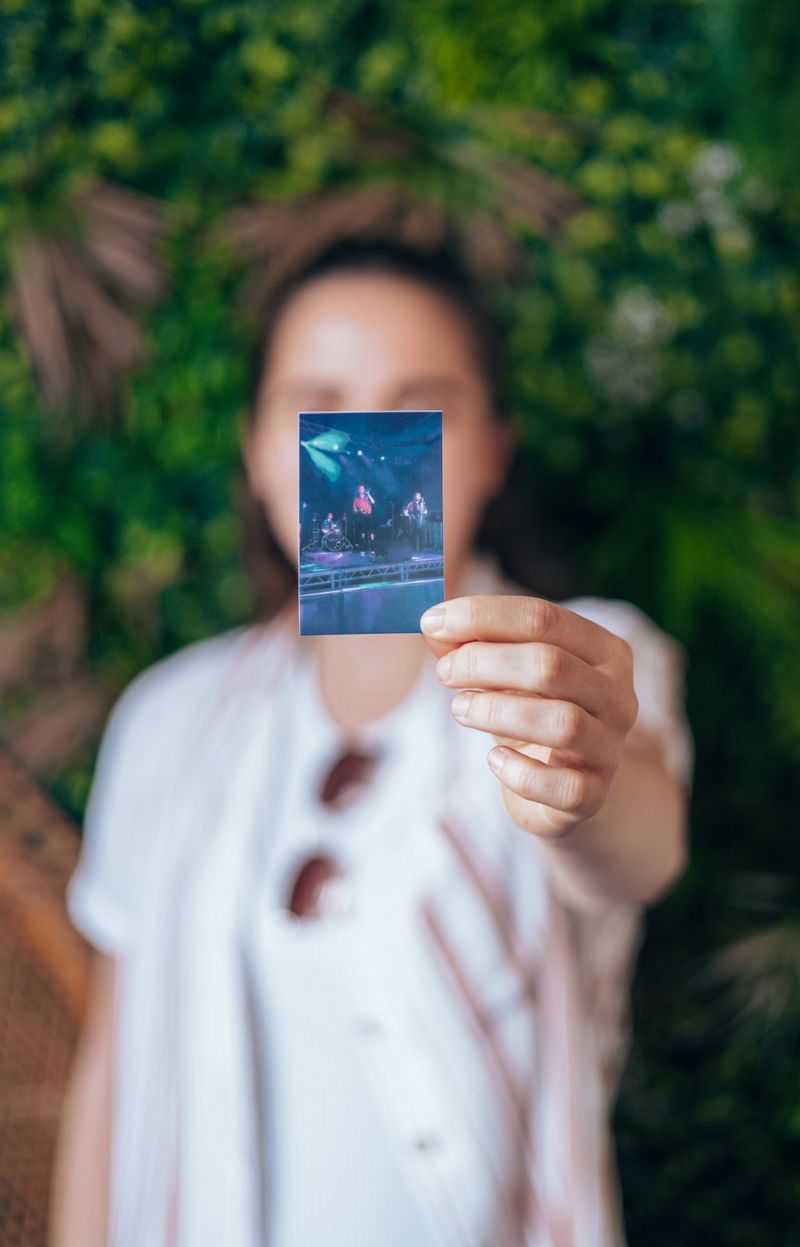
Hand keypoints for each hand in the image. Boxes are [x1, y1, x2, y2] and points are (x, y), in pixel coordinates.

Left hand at [420, 595, 639, 837]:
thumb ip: (474, 646)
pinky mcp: (593, 795)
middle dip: (483, 662)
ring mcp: (610, 747)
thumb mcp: (507, 674)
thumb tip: (434, 628)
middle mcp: (618, 695)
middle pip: (550, 665)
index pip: (544, 618)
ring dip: (496, 712)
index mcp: (603, 650)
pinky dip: (519, 772)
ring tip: (459, 709)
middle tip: (444, 671)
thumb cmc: (533, 713)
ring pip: (561, 722)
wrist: (561, 785)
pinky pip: (561, 786)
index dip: (482, 616)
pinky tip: (494, 760)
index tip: (432, 622)